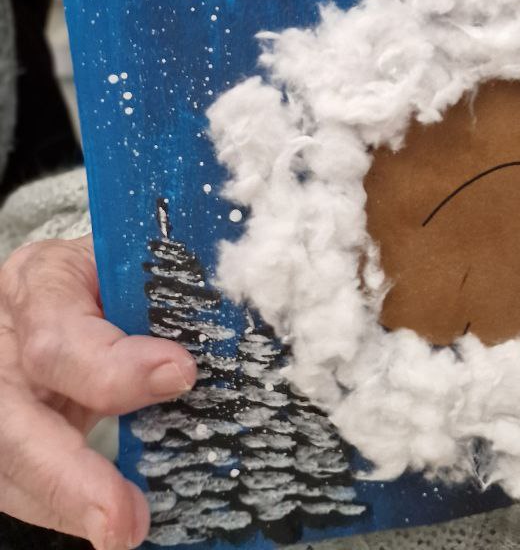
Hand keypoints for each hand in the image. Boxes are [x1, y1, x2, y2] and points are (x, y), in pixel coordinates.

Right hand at [0, 235, 195, 547]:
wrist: (66, 286)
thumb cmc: (110, 271)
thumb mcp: (131, 264)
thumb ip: (162, 293)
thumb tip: (229, 327)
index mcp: (39, 284)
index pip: (59, 338)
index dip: (114, 368)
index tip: (181, 375)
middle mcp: (5, 343)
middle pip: (14, 421)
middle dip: (67, 475)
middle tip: (122, 518)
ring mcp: (0, 394)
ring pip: (10, 463)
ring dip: (67, 502)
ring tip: (124, 528)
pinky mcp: (8, 436)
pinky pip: (20, 484)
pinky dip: (65, 504)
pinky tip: (107, 518)